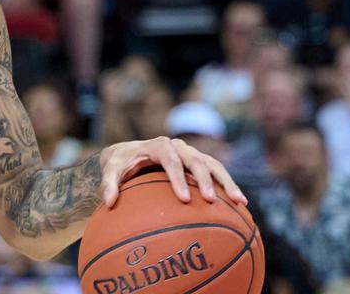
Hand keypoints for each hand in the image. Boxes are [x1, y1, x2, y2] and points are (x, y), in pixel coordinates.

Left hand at [99, 136, 245, 207]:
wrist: (130, 153)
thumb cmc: (122, 162)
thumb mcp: (112, 170)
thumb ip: (108, 183)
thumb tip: (109, 202)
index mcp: (158, 145)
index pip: (170, 160)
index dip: (178, 178)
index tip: (184, 199)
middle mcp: (178, 146)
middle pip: (196, 160)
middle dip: (205, 180)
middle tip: (211, 201)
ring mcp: (191, 153)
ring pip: (213, 164)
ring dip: (226, 182)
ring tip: (239, 201)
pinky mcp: (199, 162)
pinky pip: (217, 172)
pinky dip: (228, 185)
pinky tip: (240, 205)